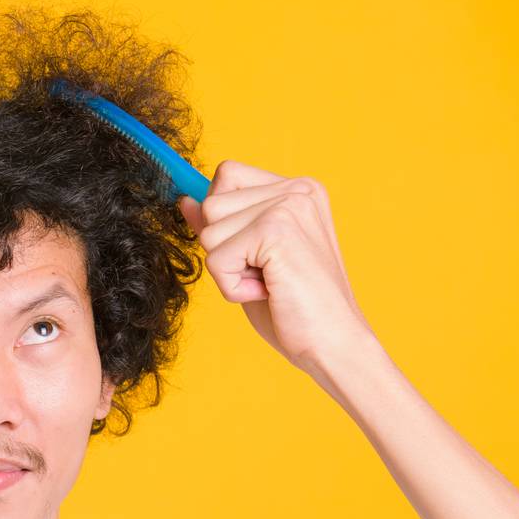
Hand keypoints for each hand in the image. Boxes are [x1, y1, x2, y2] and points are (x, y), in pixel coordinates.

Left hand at [177, 159, 380, 374]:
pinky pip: (216, 258)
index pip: (226, 176)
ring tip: (269, 283)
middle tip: (266, 274)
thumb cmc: (295, 307)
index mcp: (297, 189)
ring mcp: (289, 205)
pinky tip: (268, 293)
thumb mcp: (249, 259)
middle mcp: (296, 189)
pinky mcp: (277, 230)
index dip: (222, 218)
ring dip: (228, 270)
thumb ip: (221, 225)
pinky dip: (232, 287)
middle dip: (224, 249)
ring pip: (209, 232)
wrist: (333, 343)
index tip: (252, 252)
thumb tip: (184, 199)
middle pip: (212, 204)